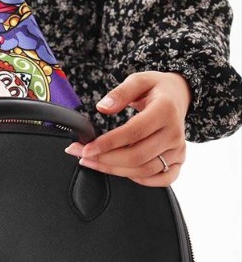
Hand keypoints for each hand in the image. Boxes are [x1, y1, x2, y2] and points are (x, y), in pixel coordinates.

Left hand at [65, 71, 191, 186]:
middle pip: (137, 156)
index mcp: (165, 111)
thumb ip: (120, 93)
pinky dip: (142, 180)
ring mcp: (177, 149)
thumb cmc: (155, 89)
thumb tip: (102, 107)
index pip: (134, 132)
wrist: (178, 96)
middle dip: (105, 160)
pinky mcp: (178, 160)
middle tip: (83, 156)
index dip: (108, 143)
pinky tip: (122, 172)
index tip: (86, 148)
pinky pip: (163, 179)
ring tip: (93, 163)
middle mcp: (174, 133)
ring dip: (114, 170)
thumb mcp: (139, 80)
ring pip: (144, 170)